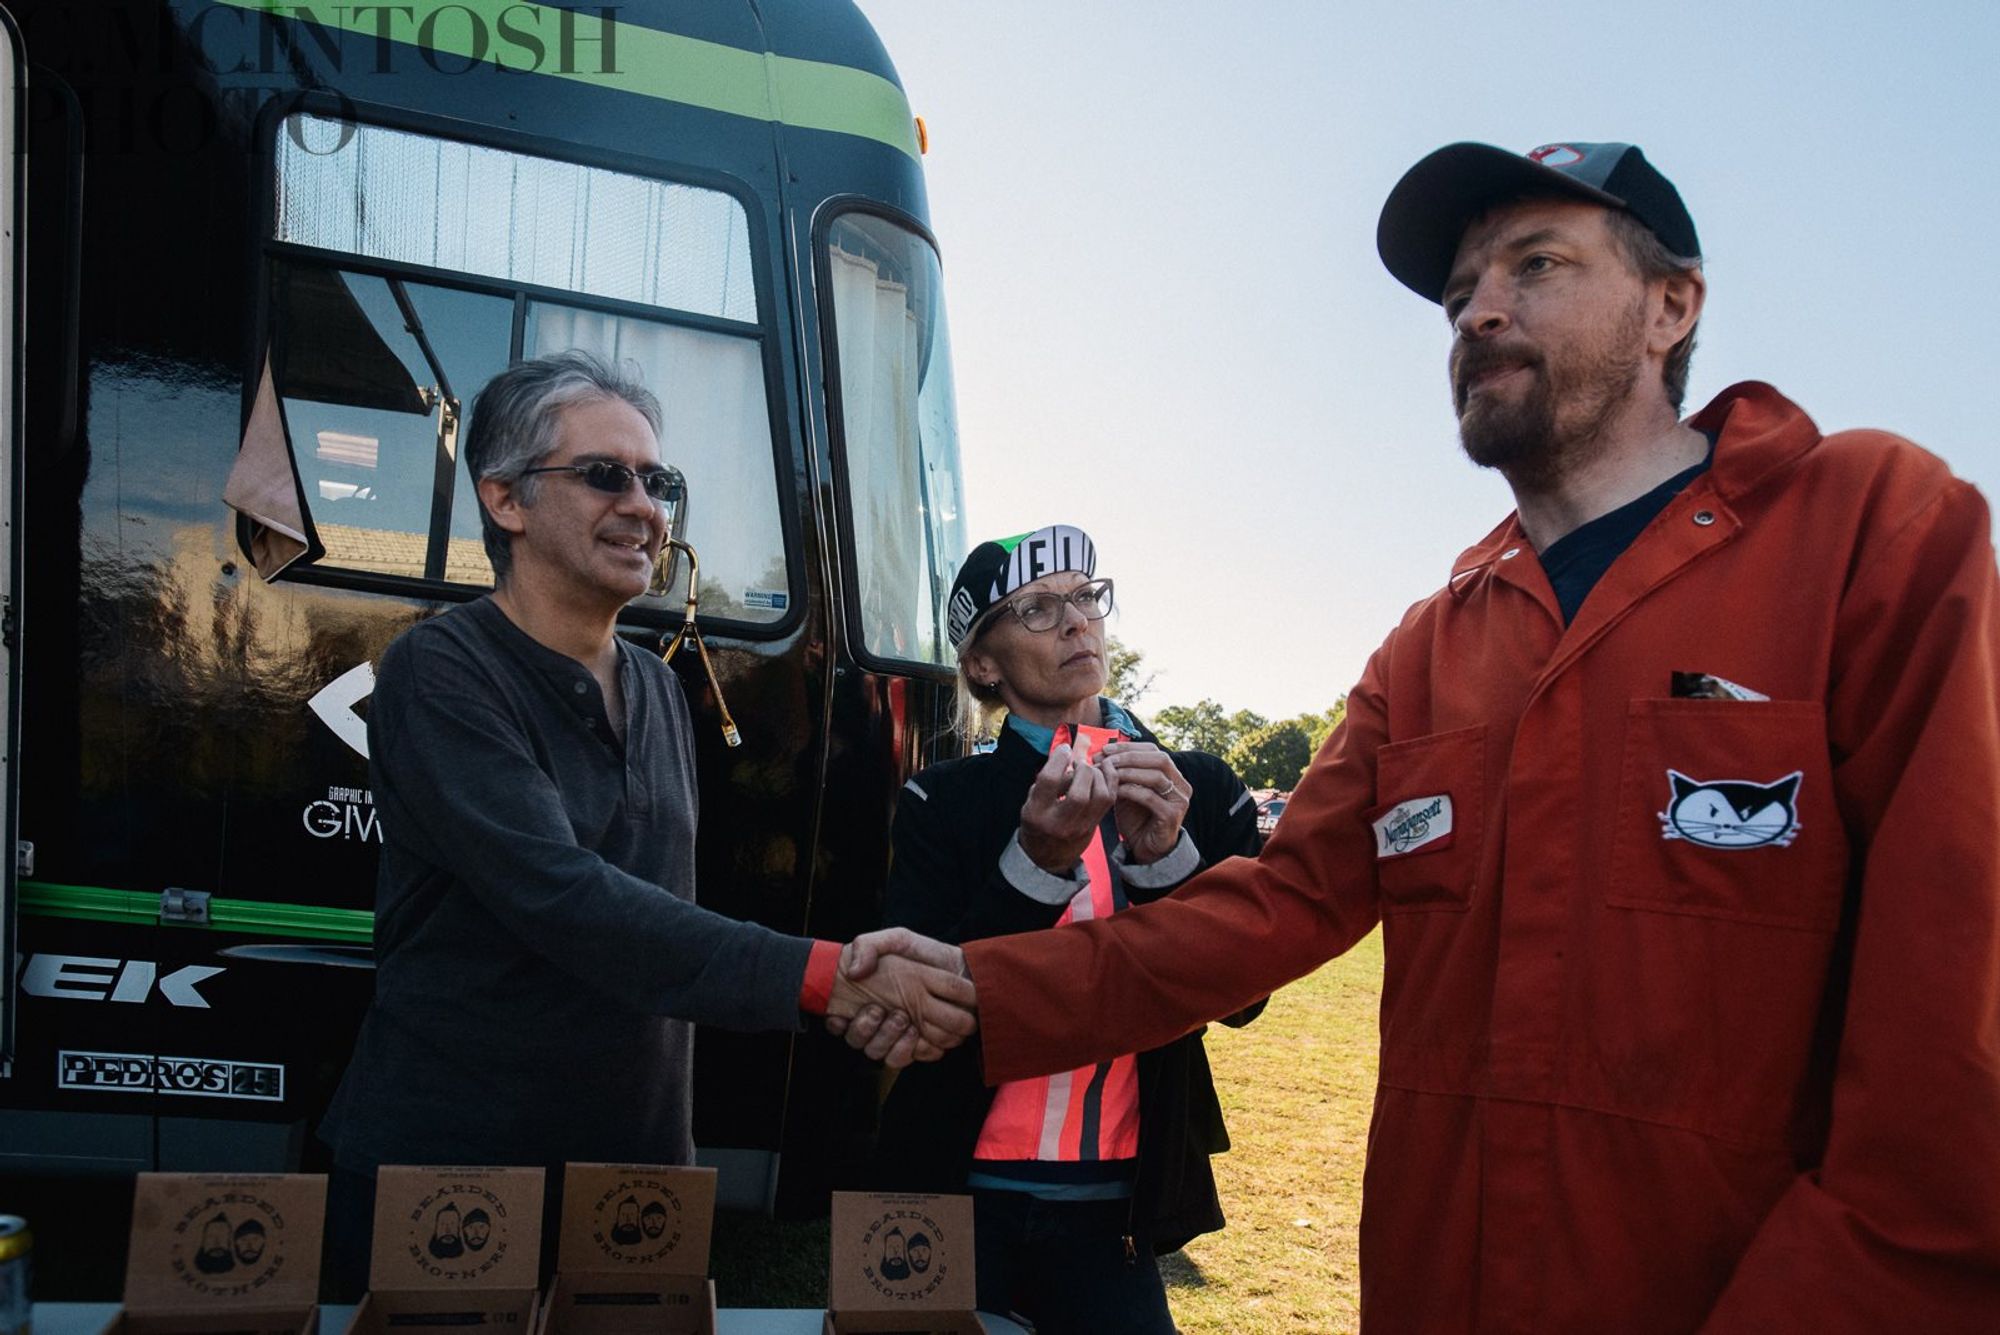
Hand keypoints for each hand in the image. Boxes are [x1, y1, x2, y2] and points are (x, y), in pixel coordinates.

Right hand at [825, 927, 975, 1067]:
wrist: (962, 966)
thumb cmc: (926, 953)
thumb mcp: (896, 940)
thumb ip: (869, 947)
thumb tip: (854, 971)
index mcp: (871, 999)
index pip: (841, 1023)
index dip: (842, 1022)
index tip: (866, 1008)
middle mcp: (882, 1020)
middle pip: (866, 1042)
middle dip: (876, 1032)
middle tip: (894, 1014)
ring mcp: (900, 1034)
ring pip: (885, 1053)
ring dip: (893, 1040)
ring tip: (905, 1020)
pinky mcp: (920, 1045)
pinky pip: (907, 1059)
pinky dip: (912, 1049)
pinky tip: (916, 1034)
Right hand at [1017, 742, 1115, 871]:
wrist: (1047, 857)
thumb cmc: (1038, 821)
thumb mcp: (1031, 801)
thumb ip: (1047, 781)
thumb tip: (1068, 755)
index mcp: (1037, 812)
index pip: (1049, 782)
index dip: (1058, 760)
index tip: (1064, 749)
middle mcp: (1059, 822)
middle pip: (1079, 793)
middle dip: (1082, 770)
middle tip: (1079, 763)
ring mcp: (1080, 826)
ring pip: (1099, 797)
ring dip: (1098, 775)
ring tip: (1090, 769)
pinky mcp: (1095, 825)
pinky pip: (1109, 799)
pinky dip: (1110, 780)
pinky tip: (1103, 770)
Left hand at [1099, 741, 1188, 863]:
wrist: (1145, 849)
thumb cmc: (1136, 818)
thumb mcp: (1128, 790)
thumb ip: (1122, 772)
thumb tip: (1101, 753)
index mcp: (1172, 774)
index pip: (1153, 750)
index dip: (1129, 747)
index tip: (1105, 749)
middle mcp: (1181, 785)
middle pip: (1159, 759)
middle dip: (1129, 757)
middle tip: (1106, 760)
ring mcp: (1179, 800)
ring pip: (1156, 776)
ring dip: (1129, 772)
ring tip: (1108, 774)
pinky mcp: (1172, 816)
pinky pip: (1150, 797)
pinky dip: (1131, 791)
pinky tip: (1115, 791)